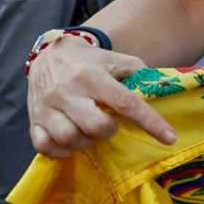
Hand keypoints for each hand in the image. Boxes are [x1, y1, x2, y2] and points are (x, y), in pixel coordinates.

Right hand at [26, 37, 179, 158]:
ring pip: (69, 138)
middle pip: (95, 125)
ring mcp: (47, 106)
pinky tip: (69, 143)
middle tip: (109, 124)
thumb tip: (161, 90)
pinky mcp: (33, 119)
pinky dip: (59, 150)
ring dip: (85, 142)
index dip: (150, 122)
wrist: (48, 53)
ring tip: (88, 131)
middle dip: (108, 130)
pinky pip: (44, 146)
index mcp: (92, 75)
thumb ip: (138, 73)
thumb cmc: (89, 61)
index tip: (169, 138)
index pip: (125, 102)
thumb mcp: (115, 59)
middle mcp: (67, 90)